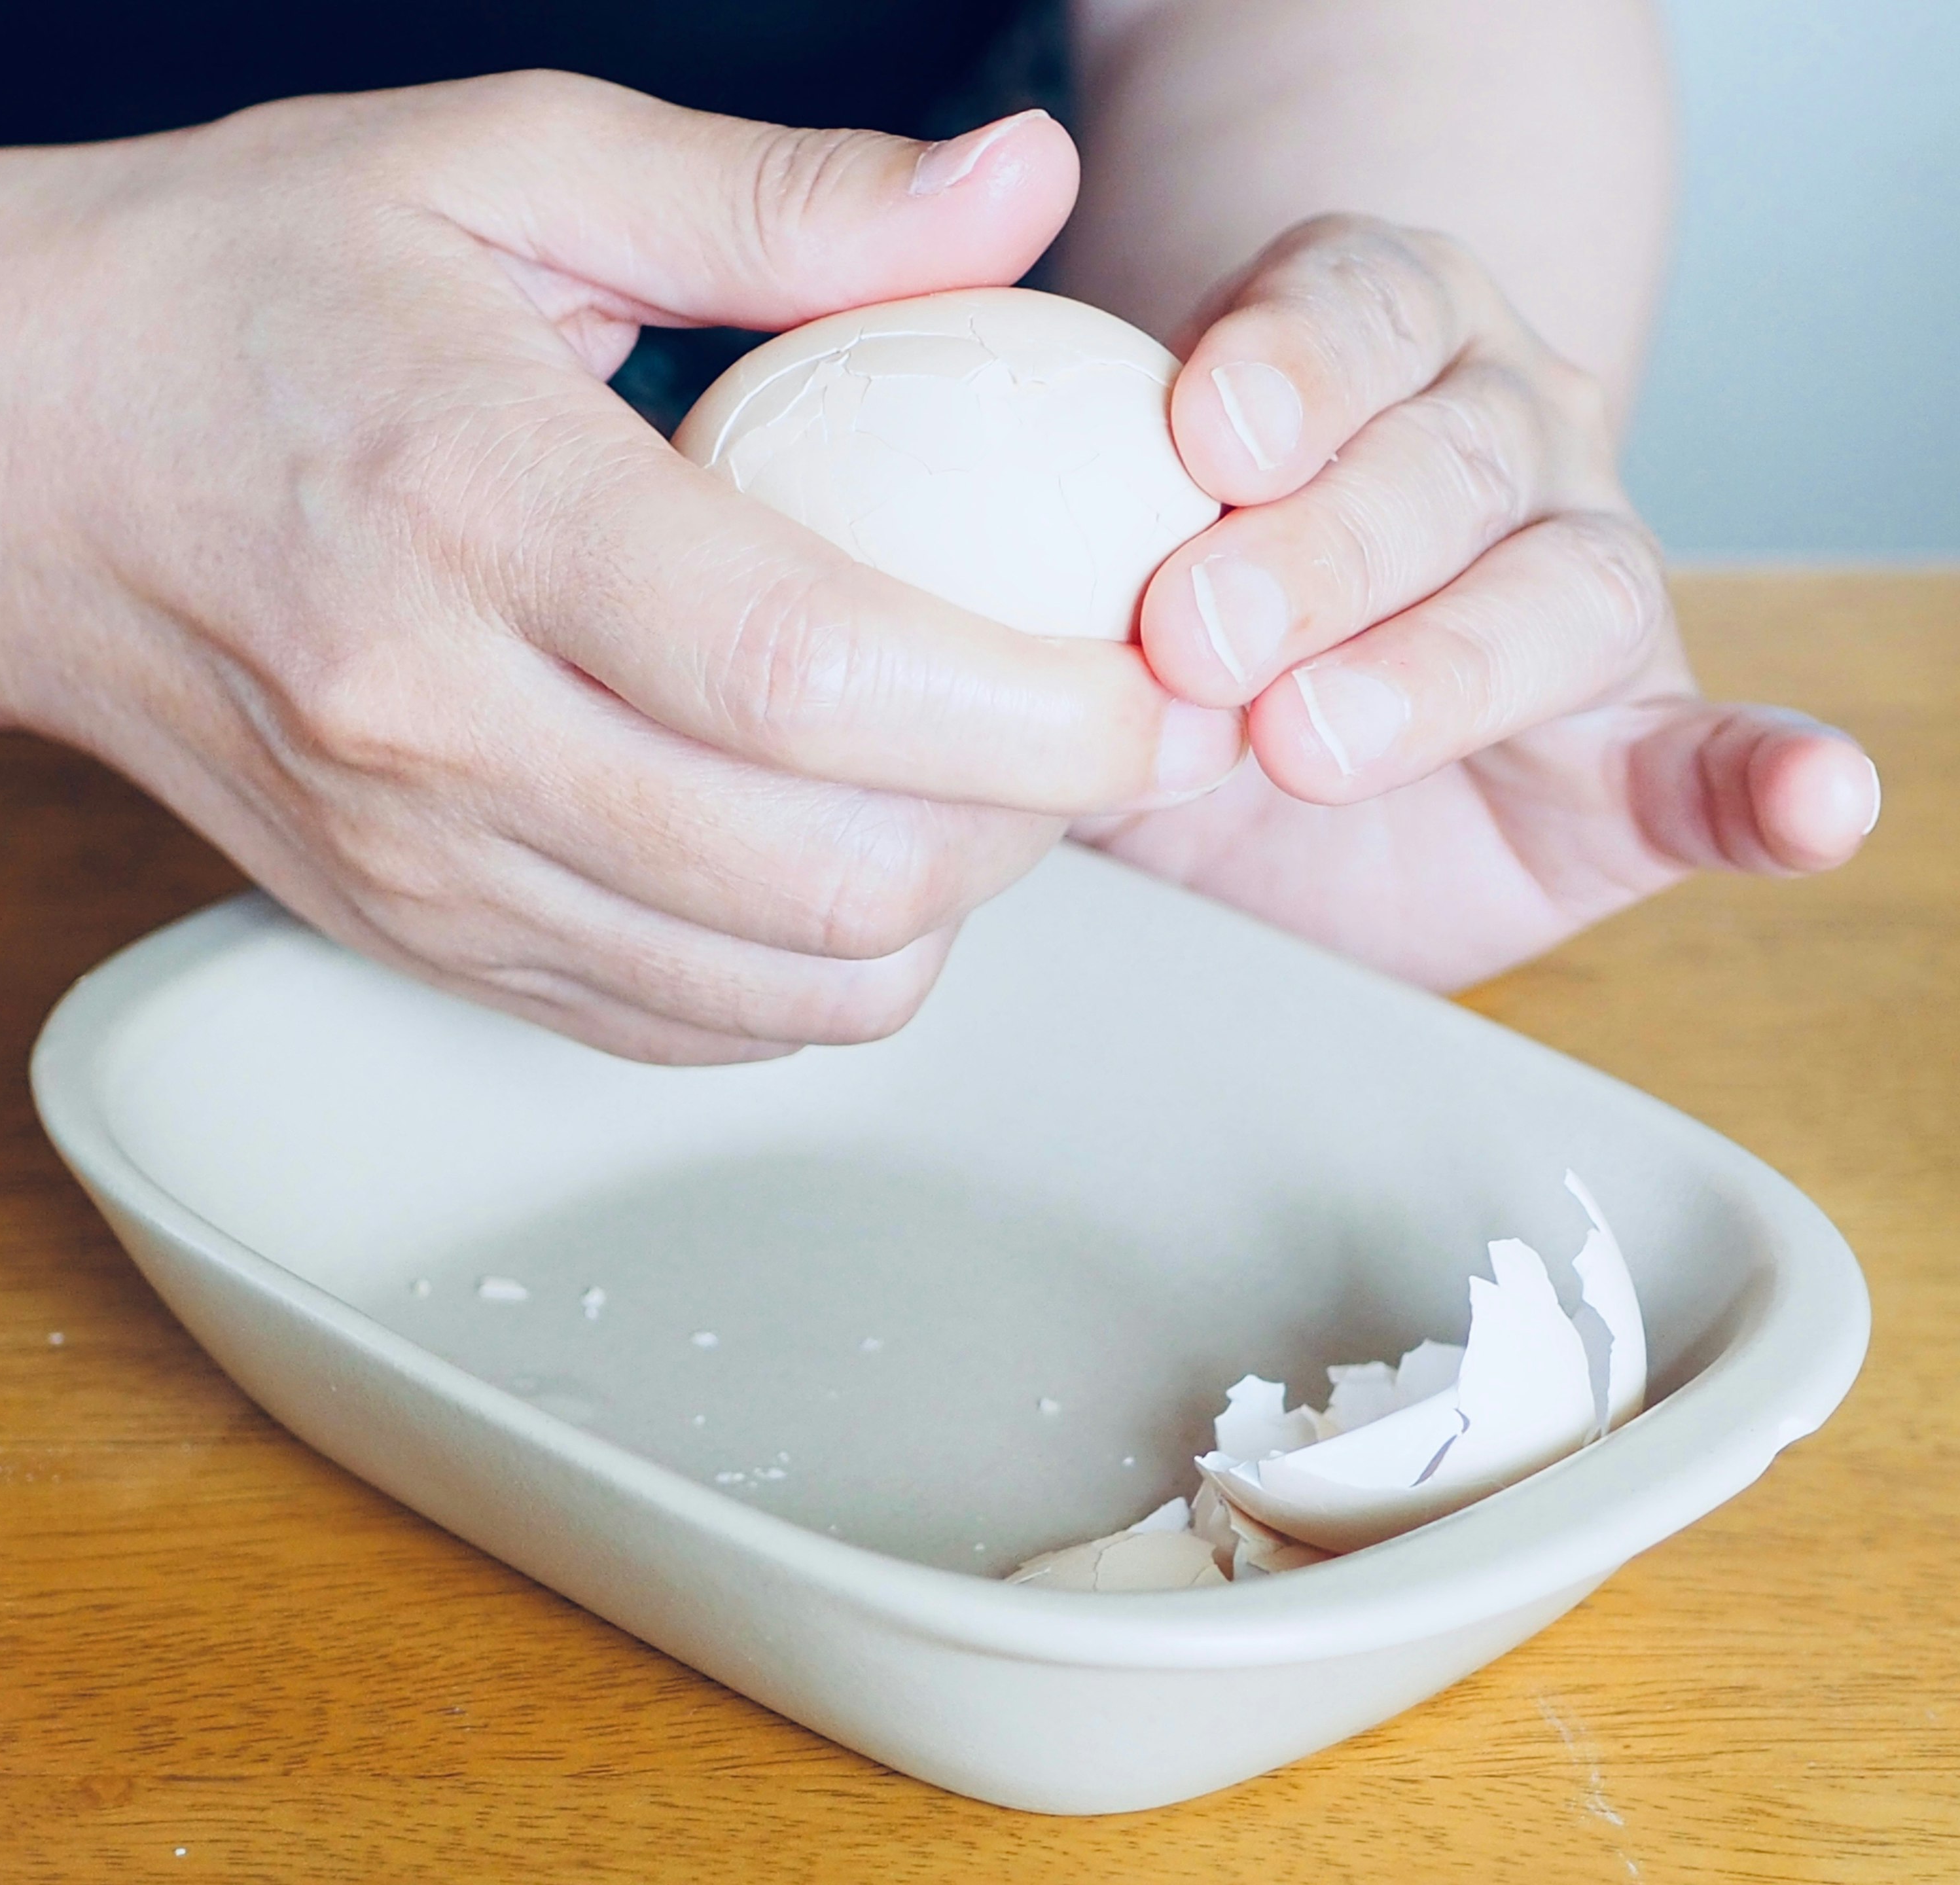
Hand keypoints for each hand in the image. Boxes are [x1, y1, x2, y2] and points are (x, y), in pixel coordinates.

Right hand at [0, 79, 1246, 1061]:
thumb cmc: (238, 289)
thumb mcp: (498, 164)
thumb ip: (781, 199)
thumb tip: (1022, 189)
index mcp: (472, 507)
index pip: (802, 674)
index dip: (1028, 711)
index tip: (1154, 683)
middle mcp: (434, 727)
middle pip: (813, 877)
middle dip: (1032, 832)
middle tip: (1111, 730)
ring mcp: (413, 865)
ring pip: (762, 991)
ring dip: (935, 915)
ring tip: (986, 788)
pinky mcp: (407, 939)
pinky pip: (671, 1024)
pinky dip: (806, 974)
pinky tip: (842, 852)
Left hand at [1075, 215, 1878, 986]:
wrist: (1247, 734)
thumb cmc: (1151, 610)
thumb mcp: (1068, 558)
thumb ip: (1030, 544)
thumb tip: (948, 594)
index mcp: (1370, 346)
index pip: (1362, 305)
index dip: (1291, 363)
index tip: (1203, 433)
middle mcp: (1497, 440)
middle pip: (1449, 458)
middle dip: (1320, 547)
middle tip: (1190, 633)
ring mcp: (1577, 583)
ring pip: (1559, 593)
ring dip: (1440, 668)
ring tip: (1316, 740)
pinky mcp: (1632, 749)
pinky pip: (1719, 755)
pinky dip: (1767, 783)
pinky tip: (1812, 806)